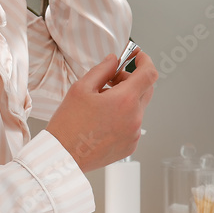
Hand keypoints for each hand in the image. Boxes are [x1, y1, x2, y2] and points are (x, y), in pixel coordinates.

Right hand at [46, 51, 157, 173]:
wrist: (64, 155)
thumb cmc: (69, 125)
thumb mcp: (81, 88)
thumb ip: (102, 69)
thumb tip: (113, 61)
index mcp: (125, 100)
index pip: (149, 73)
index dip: (145, 60)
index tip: (138, 56)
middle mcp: (134, 118)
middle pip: (146, 89)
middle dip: (131, 80)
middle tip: (111, 80)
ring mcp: (134, 133)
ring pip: (138, 107)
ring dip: (125, 99)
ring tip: (102, 103)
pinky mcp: (130, 145)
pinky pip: (133, 124)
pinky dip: (123, 116)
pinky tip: (103, 119)